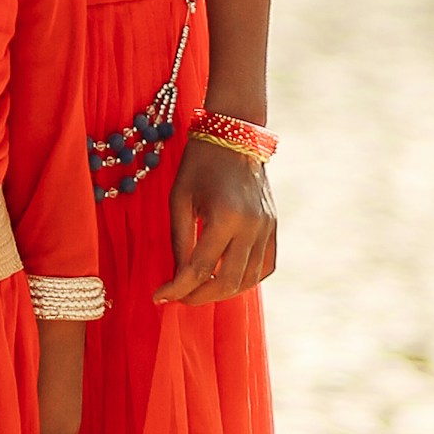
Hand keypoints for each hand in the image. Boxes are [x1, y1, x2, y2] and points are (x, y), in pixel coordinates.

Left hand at [155, 132, 276, 303]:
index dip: (178, 288)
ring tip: (198, 289)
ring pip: (249, 279)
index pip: (200, 268)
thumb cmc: (199, 164)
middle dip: (199, 296)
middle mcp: (252, 226)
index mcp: (225, 216)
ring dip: (222, 291)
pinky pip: (265, 266)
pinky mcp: (273, 227)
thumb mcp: (179, 200)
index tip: (159, 296)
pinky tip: (226, 278)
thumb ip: (180, 242)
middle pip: (227, 281)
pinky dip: (246, 279)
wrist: (233, 136)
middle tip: (178, 297)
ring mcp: (267, 227)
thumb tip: (176, 279)